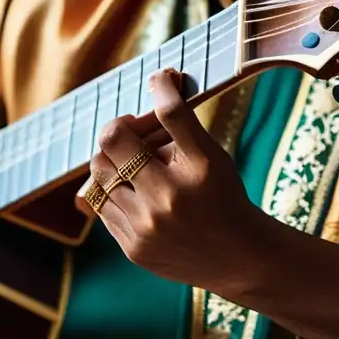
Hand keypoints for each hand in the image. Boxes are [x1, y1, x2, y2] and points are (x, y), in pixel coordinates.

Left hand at [77, 69, 269, 292]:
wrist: (239, 257)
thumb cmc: (223, 195)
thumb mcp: (211, 154)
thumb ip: (179, 119)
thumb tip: (156, 80)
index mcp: (191, 171)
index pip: (161, 116)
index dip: (149, 98)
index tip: (156, 86)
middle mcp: (166, 201)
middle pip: (109, 145)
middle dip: (119, 133)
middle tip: (135, 135)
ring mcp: (145, 229)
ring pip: (99, 175)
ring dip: (111, 162)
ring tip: (133, 165)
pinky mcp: (133, 249)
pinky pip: (101, 206)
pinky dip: (113, 192)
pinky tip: (136, 193)